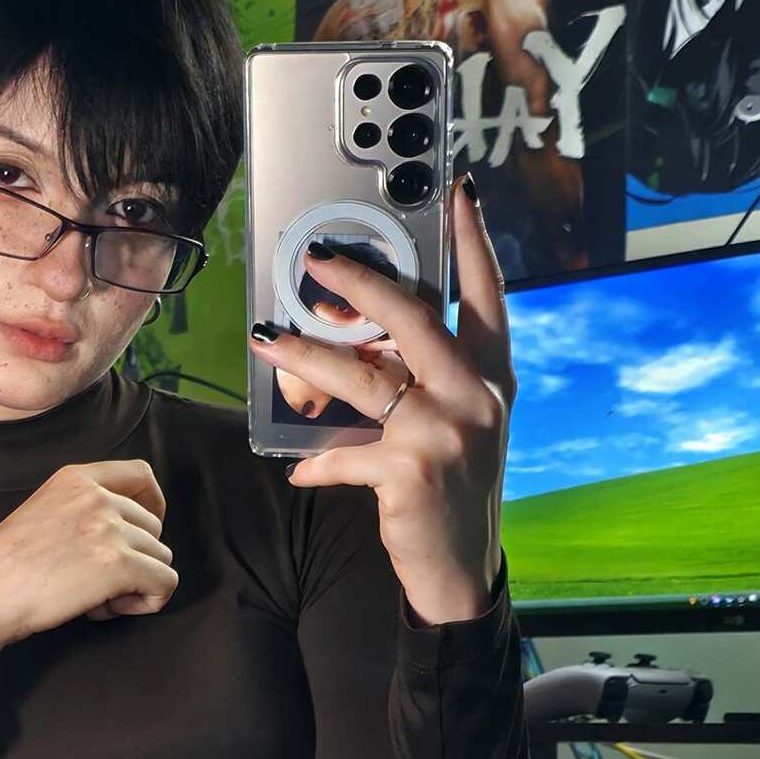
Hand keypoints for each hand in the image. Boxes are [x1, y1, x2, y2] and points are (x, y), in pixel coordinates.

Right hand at [0, 460, 177, 713]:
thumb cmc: (6, 567)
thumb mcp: (44, 512)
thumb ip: (82, 509)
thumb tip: (130, 535)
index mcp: (76, 478)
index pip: (141, 475)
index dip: (154, 504)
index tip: (145, 531)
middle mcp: (97, 497)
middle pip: (154, 525)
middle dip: (136, 558)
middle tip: (99, 584)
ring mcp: (110, 528)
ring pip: (161, 556)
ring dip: (137, 584)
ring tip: (97, 599)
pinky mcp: (120, 564)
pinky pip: (165, 582)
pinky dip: (148, 601)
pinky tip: (108, 609)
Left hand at [252, 180, 512, 624]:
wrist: (459, 567)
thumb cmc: (450, 487)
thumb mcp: (453, 425)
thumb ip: (423, 380)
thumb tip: (361, 341)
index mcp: (492, 376)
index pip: (486, 294)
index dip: (474, 241)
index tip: (460, 192)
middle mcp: (477, 395)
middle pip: (415, 317)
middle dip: (360, 282)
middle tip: (316, 258)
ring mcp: (447, 430)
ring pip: (365, 376)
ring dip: (308, 358)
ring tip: (268, 341)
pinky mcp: (412, 469)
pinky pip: (346, 452)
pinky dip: (318, 461)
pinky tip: (300, 469)